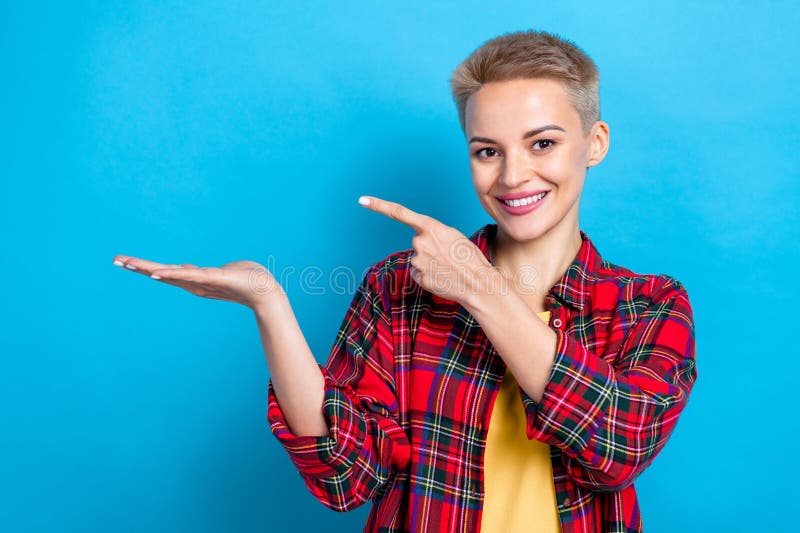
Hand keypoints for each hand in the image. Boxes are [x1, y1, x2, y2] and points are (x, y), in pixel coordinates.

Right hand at [112, 255, 283, 309]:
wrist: (266, 291)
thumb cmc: (244, 280)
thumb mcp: (217, 272)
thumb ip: (199, 272)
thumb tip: (184, 267)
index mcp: (194, 281)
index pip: (166, 272)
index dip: (145, 267)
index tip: (124, 261)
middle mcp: (194, 284)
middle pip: (162, 273)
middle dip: (138, 266)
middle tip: (115, 260)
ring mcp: (202, 282)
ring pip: (171, 274)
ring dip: (149, 268)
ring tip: (129, 263)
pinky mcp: (213, 279)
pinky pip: (189, 276)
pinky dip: (172, 275)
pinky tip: (157, 274)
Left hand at [358, 195, 493, 303]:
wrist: (478, 283)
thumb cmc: (469, 258)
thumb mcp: (454, 236)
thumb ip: (434, 233)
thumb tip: (421, 242)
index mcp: (430, 227)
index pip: (399, 213)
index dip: (379, 206)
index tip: (362, 200)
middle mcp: (419, 242)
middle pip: (417, 242)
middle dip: (430, 247)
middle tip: (449, 254)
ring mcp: (418, 260)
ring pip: (418, 258)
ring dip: (431, 262)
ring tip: (449, 266)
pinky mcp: (418, 277)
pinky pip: (419, 272)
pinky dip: (429, 274)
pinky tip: (443, 276)